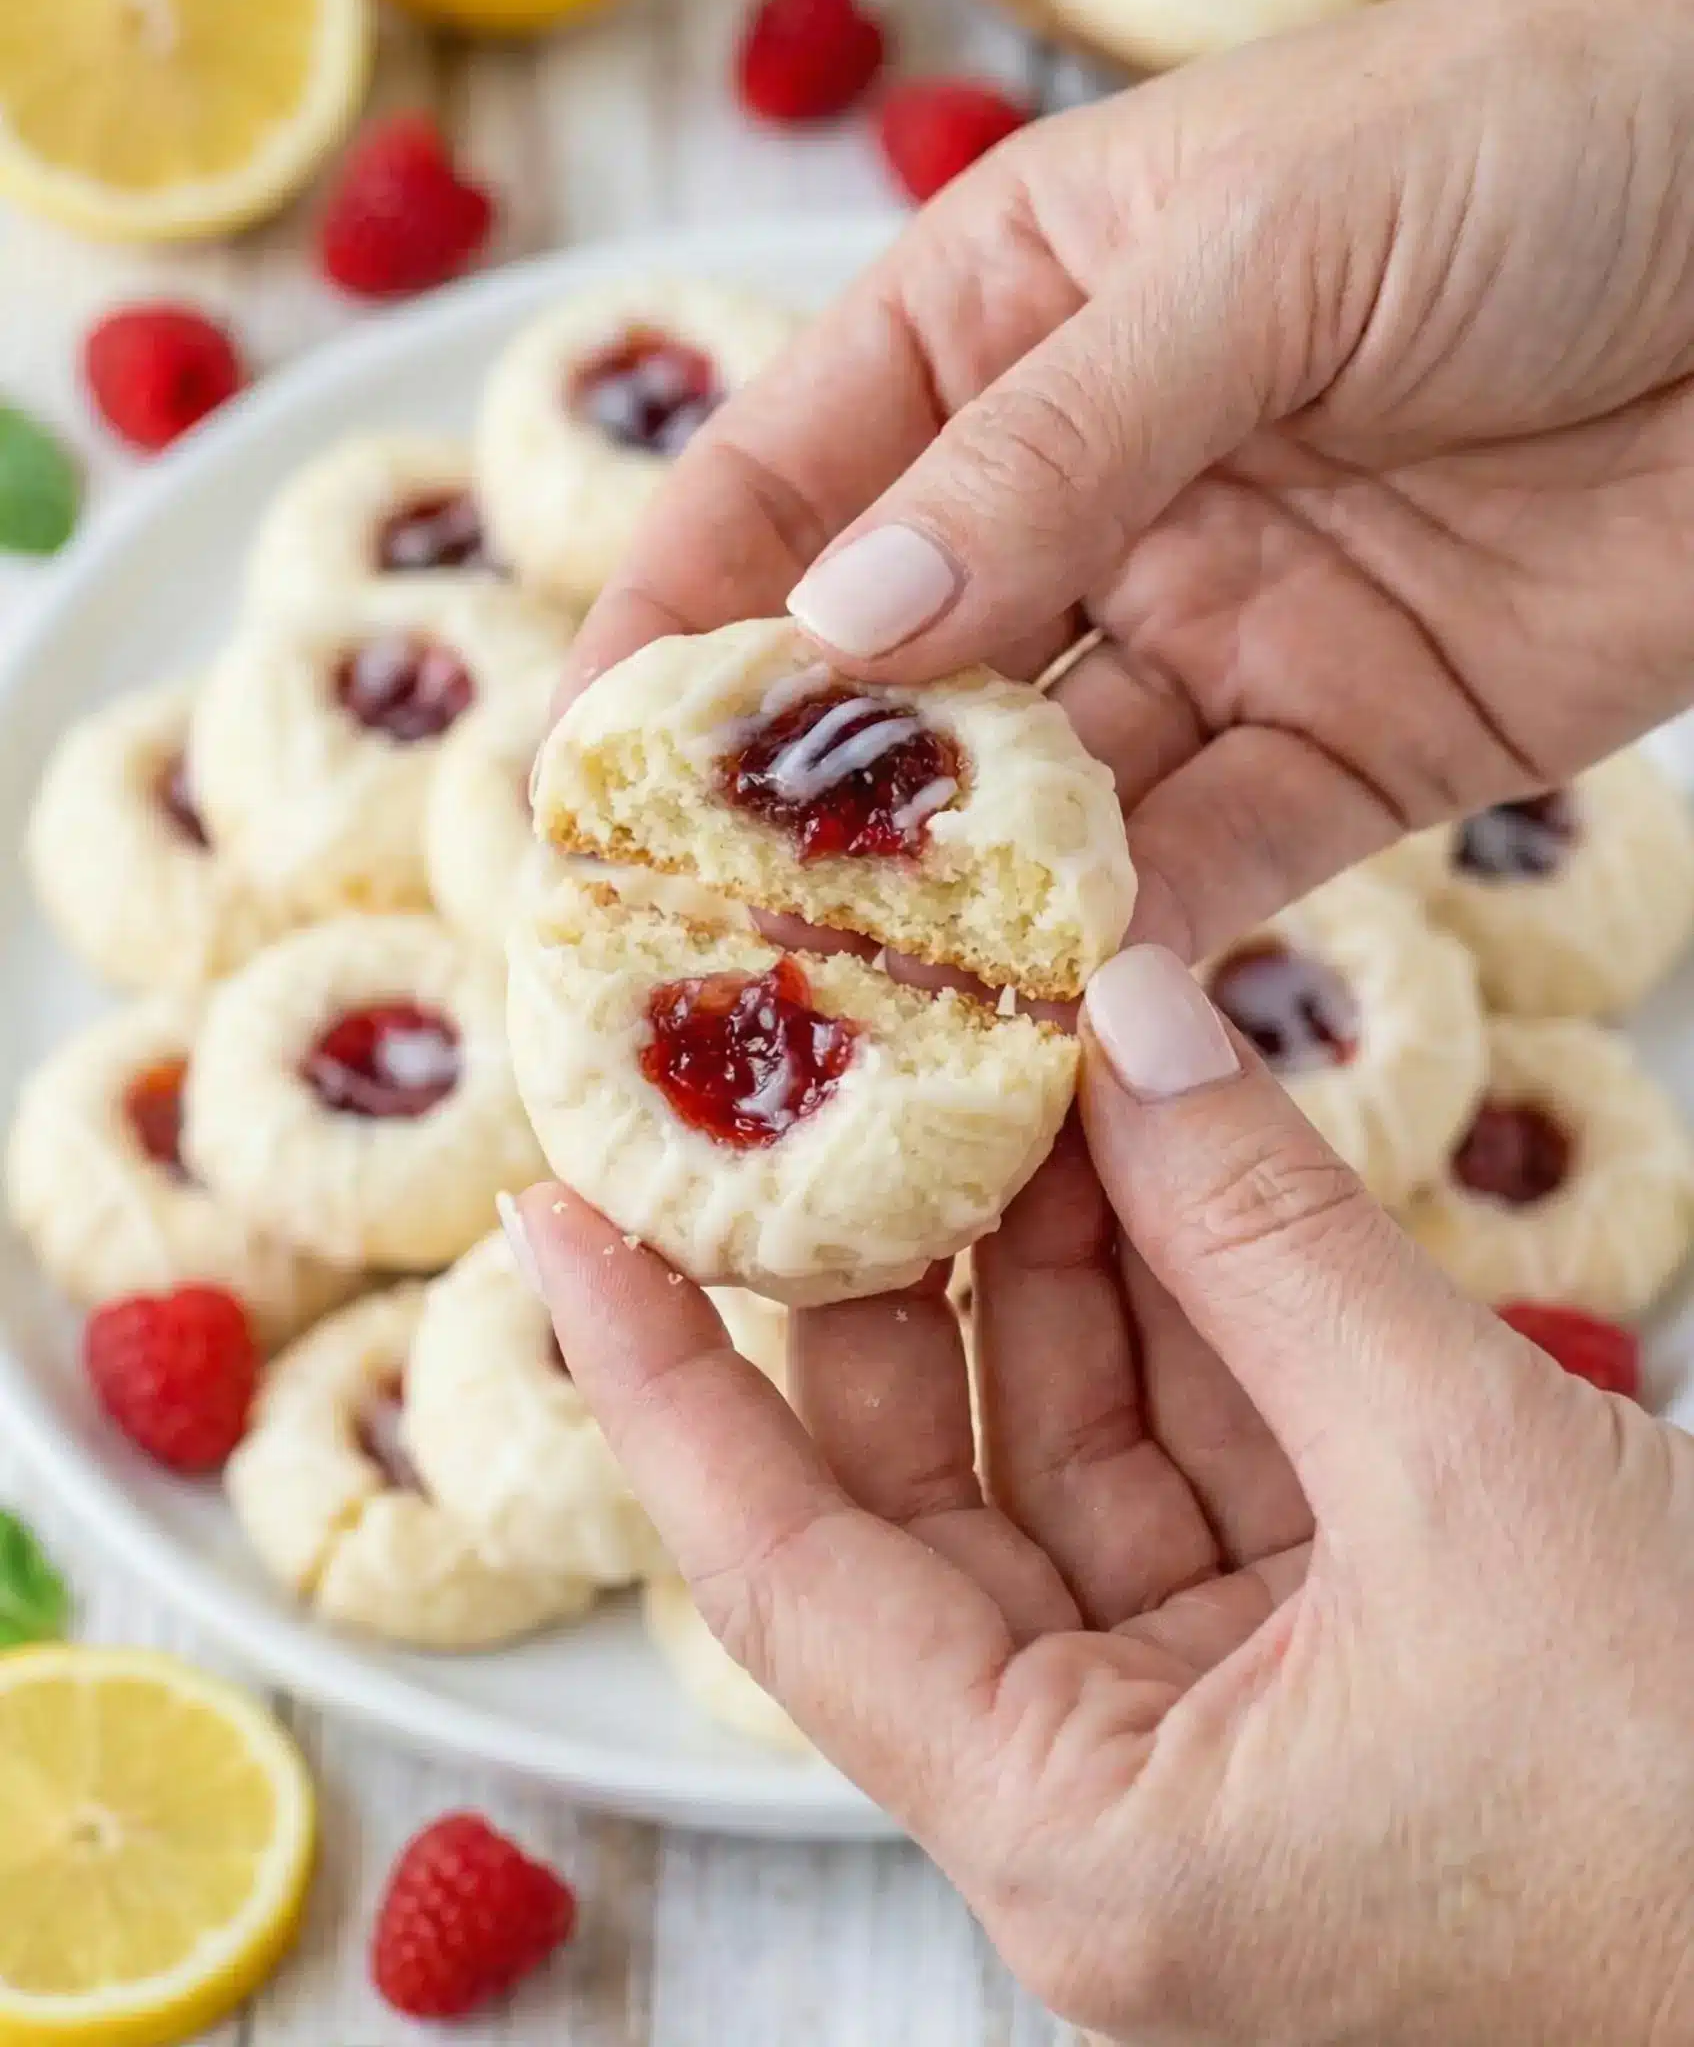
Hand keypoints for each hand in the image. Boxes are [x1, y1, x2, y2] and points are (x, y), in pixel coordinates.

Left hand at [511, 946, 1693, 2044]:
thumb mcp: (1466, 1475)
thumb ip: (1272, 1239)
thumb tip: (1132, 1027)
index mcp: (1083, 1842)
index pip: (786, 1577)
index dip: (661, 1381)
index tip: (559, 1223)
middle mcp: (1120, 1802)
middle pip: (933, 1489)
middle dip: (892, 1269)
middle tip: (829, 1079)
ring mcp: (1225, 1731)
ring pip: (1083, 1447)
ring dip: (1059, 1258)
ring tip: (1004, 1063)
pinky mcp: (1329, 1663)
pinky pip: (1209, 1454)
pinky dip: (1188, 1308)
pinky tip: (1153, 1155)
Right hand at [564, 0, 1693, 959]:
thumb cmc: (1545, 143)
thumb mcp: (1267, 250)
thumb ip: (1052, 444)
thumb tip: (849, 624)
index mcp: (1012, 319)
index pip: (785, 480)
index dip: (670, 622)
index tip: (574, 769)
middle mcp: (1084, 494)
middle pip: (893, 676)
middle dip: (787, 807)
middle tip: (684, 942)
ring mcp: (1211, 634)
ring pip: (1037, 801)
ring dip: (950, 909)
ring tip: (848, 1020)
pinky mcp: (1347, 755)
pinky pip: (1208, 872)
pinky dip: (1132, 952)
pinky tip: (1053, 1024)